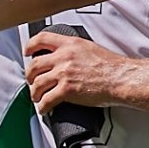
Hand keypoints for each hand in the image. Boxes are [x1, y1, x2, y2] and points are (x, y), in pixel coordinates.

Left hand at [23, 30, 148, 112]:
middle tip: (31, 81)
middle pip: (34, 65)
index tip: (28, 52)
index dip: (30, 46)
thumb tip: (66, 57)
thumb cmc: (112, 67)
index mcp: (70, 44)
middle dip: (30, 76)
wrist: (121, 78)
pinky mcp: (66, 90)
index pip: (42, 39)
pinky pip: (46, 100)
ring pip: (37, 84)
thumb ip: (74, 50)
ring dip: (34, 93)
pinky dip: (42, 107)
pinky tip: (44, 108)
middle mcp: (64, 57)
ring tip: (37, 97)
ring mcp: (64, 73)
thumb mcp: (90, 48)